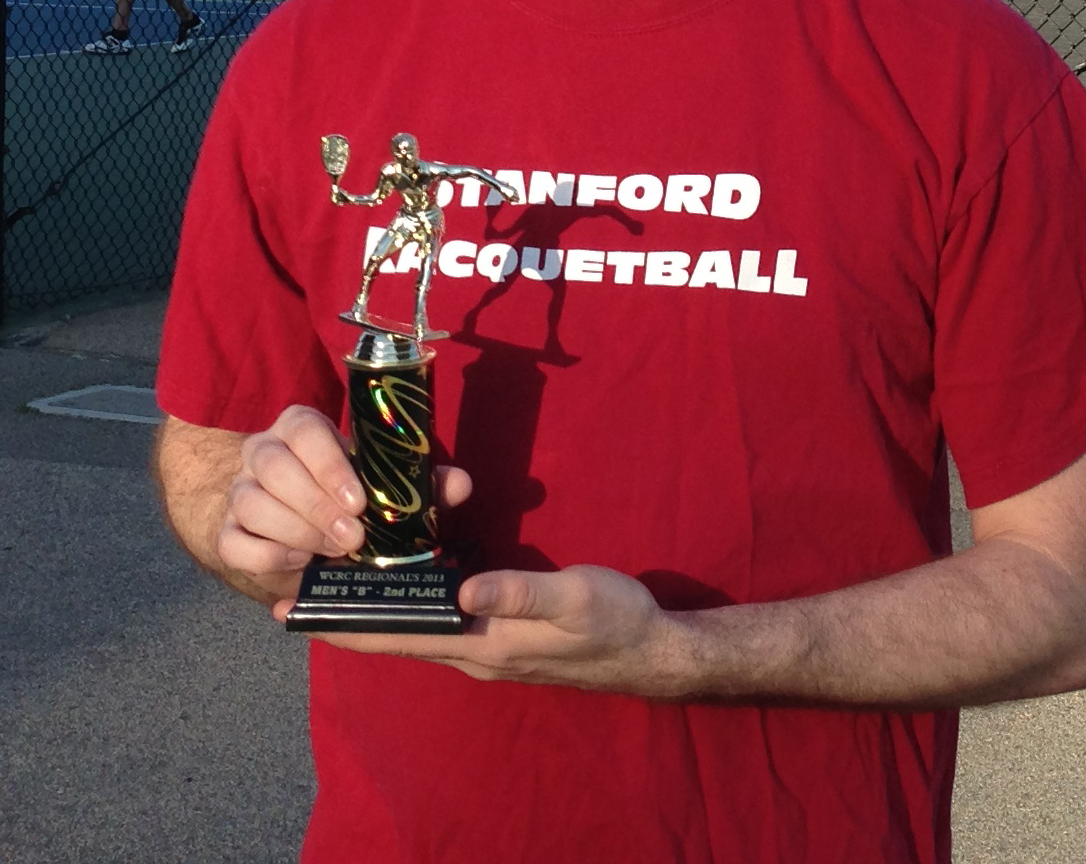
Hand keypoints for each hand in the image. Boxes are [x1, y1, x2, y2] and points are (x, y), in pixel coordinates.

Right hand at [218, 404, 471, 604]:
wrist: (291, 522)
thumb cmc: (346, 496)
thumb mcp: (381, 484)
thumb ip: (419, 483)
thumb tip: (461, 484)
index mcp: (301, 429)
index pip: (302, 428)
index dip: (328, 463)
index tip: (359, 501)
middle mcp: (263, 452)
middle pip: (272, 466)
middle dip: (315, 505)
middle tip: (353, 538)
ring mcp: (239, 491)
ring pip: (250, 502)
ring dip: (295, 531)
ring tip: (332, 551)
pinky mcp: (226, 532)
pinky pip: (232, 542)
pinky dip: (265, 555)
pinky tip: (299, 563)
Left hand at [282, 563, 682, 696]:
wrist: (651, 649)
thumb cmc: (614, 621)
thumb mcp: (575, 599)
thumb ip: (521, 593)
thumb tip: (464, 589)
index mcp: (481, 643)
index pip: (395, 636)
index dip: (342, 625)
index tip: (292, 611)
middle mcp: (473, 650)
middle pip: (392, 633)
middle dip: (343, 615)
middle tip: (295, 586)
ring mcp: (486, 644)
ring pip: (413, 626)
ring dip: (373, 607)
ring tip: (333, 579)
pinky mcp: (499, 631)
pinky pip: (438, 617)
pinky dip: (408, 599)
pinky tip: (400, 576)